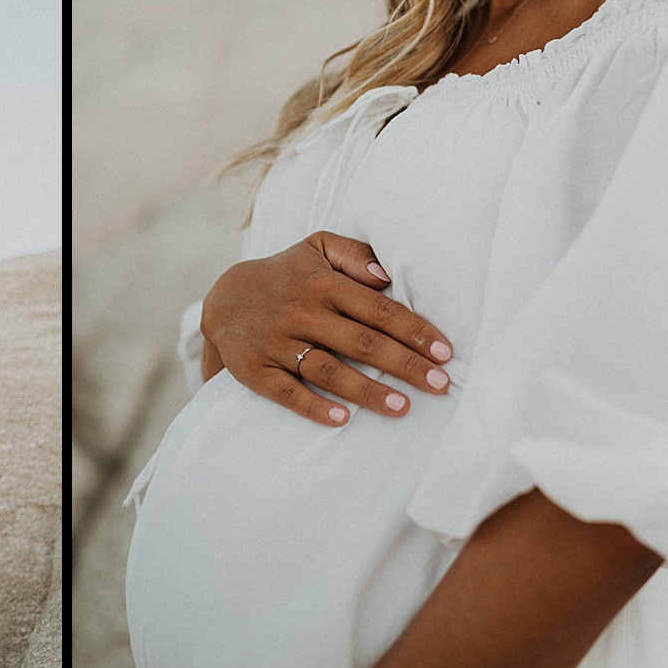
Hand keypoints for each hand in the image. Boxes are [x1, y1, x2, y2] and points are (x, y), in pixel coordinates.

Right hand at [202, 231, 453, 426]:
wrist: (223, 300)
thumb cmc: (286, 276)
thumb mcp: (316, 248)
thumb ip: (355, 254)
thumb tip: (387, 275)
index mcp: (322, 283)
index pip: (378, 309)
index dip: (414, 331)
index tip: (444, 352)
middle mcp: (301, 312)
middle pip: (361, 342)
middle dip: (404, 364)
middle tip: (440, 385)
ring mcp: (277, 343)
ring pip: (329, 370)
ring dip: (367, 390)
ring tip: (402, 407)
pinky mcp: (256, 371)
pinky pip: (287, 392)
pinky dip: (313, 406)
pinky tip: (342, 419)